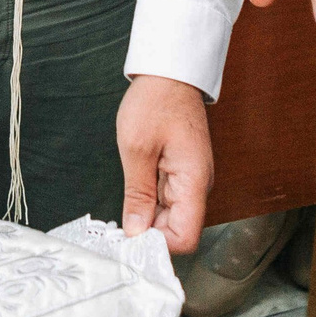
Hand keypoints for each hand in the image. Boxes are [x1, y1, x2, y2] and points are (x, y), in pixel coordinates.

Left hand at [117, 75, 212, 252]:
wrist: (170, 72)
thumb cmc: (156, 101)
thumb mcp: (137, 148)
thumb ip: (138, 195)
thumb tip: (136, 232)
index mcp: (193, 182)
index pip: (185, 237)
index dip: (158, 245)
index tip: (130, 240)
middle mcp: (197, 185)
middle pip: (178, 230)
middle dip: (149, 234)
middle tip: (118, 229)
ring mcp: (190, 179)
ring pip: (171, 216)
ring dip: (148, 218)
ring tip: (122, 211)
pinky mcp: (181, 172)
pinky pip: (168, 199)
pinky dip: (150, 203)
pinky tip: (132, 197)